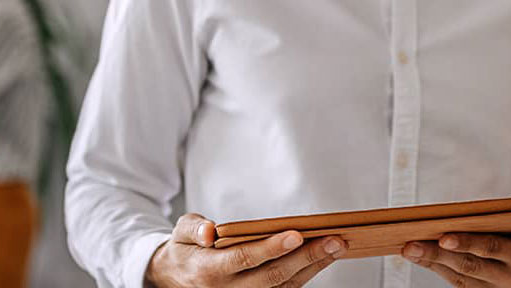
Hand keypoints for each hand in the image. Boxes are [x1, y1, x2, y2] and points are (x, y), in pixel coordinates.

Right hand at [145, 213, 345, 287]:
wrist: (174, 280)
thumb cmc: (185, 250)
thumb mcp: (180, 233)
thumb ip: (194, 228)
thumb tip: (209, 231)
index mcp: (208, 271)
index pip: (244, 259)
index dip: (271, 248)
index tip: (296, 234)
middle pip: (272, 276)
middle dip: (306, 258)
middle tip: (334, 240)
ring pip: (283, 287)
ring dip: (312, 268)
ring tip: (336, 247)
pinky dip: (305, 275)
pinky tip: (321, 258)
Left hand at [402, 233, 510, 285]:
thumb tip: (492, 209)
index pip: (491, 245)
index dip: (466, 242)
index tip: (443, 236)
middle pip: (471, 264)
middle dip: (438, 255)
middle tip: (412, 245)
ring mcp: (506, 287)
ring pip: (465, 277)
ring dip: (435, 265)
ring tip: (411, 251)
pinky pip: (468, 286)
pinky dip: (445, 273)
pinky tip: (427, 261)